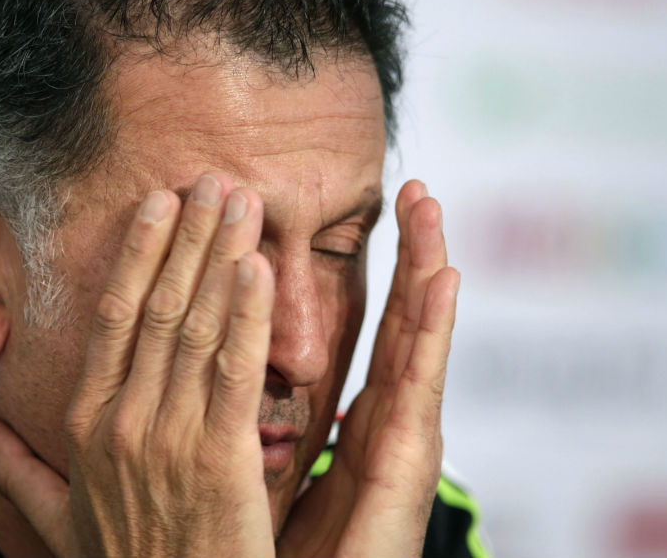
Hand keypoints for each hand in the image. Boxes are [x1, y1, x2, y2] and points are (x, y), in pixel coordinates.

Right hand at [0, 174, 277, 556]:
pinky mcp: (219, 460)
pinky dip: (245, 317)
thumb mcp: (56, 521)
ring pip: (194, 327)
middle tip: (214, 179)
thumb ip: (16, 469)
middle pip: (157, 307)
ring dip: (220, 257)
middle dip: (188, 237)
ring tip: (241, 201)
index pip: (111, 319)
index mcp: (87, 424)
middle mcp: (122, 420)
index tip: (158, 204)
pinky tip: (258, 268)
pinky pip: (232, 373)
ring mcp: (167, 437)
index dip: (137, 255)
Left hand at [277, 180, 458, 556]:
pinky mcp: (406, 466)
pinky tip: (445, 279)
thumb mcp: (253, 478)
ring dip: (428, 269)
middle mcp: (381, 426)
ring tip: (432, 208)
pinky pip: (419, 386)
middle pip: (399, 325)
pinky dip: (435, 329)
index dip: (376, 275)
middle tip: (414, 189)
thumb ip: (246, 424)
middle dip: (408, 256)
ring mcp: (399, 443)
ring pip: (416, 341)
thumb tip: (221, 383)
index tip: (374, 217)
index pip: (367, 335)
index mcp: (351, 423)